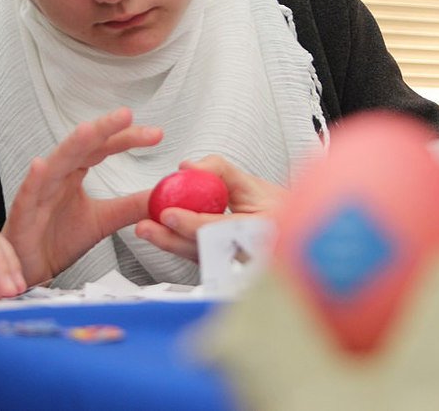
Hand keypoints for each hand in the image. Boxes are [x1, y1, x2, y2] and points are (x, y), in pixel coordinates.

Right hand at [2, 107, 163, 285]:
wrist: (32, 267)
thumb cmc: (59, 239)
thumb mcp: (104, 220)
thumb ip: (131, 206)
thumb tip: (162, 195)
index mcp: (75, 173)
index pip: (103, 147)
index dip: (127, 138)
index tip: (156, 134)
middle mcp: (58, 175)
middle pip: (82, 145)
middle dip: (104, 129)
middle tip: (127, 115)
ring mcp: (39, 191)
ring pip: (56, 162)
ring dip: (72, 145)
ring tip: (89, 130)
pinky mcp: (23, 213)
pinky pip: (28, 193)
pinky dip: (34, 179)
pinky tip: (40, 166)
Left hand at [135, 154, 285, 261]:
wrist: (290, 233)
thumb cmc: (275, 209)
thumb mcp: (251, 183)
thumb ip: (219, 170)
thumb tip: (187, 167)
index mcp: (264, 231)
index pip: (221, 229)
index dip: (192, 223)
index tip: (168, 214)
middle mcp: (251, 254)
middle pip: (205, 250)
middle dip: (171, 240)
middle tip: (147, 228)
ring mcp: (237, 267)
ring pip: (199, 258)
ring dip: (170, 244)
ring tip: (147, 231)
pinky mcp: (225, 271)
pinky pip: (200, 258)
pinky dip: (179, 245)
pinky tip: (161, 235)